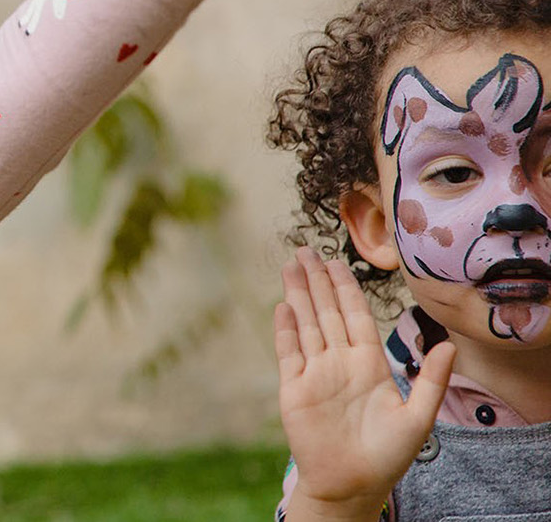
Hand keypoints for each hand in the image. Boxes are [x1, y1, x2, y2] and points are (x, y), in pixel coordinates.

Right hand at [276, 246, 451, 518]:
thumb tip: (451, 346)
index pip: (355, 316)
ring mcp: (315, 373)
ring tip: (291, 266)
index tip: (337, 261)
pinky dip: (285, 329)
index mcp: (369, 364)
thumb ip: (431, 380)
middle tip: (306, 250)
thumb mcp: (418, 417)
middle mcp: (340, 362)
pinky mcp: (294, 388)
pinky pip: (288, 352)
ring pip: (306, 324)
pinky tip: (282, 306)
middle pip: (326, 312)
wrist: (352, 483)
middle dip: (317, 281)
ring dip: (299, 295)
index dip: (346, 288)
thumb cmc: (388, 455)